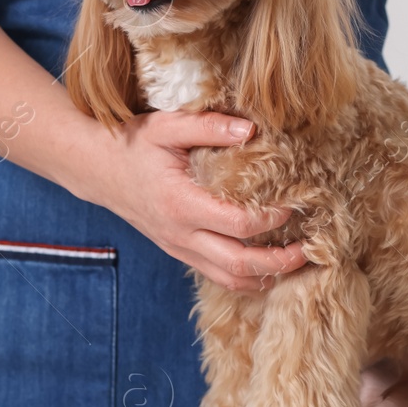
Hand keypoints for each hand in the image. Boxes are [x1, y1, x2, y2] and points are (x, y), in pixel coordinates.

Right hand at [77, 110, 307, 291]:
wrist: (96, 170)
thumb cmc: (132, 144)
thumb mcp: (166, 126)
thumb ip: (209, 127)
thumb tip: (252, 128)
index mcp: (181, 204)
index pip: (237, 224)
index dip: (272, 218)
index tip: (295, 203)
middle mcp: (181, 235)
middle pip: (240, 265)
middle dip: (280, 262)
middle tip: (311, 250)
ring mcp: (180, 248)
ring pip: (230, 280)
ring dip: (267, 277)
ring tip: (297, 263)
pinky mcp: (180, 252)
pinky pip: (218, 276)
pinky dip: (247, 278)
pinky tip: (269, 266)